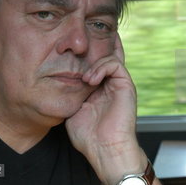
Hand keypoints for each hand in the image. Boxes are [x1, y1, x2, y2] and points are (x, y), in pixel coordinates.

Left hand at [65, 33, 144, 184]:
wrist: (105, 149)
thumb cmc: (89, 136)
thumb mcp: (73, 110)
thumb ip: (71, 94)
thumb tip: (59, 83)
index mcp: (99, 89)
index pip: (96, 64)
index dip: (87, 52)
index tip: (73, 43)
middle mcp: (111, 84)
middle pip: (107, 54)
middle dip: (96, 43)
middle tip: (83, 35)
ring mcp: (119, 84)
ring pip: (110, 56)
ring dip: (94, 63)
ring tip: (85, 79)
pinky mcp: (126, 85)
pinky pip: (115, 64)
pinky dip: (102, 67)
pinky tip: (91, 79)